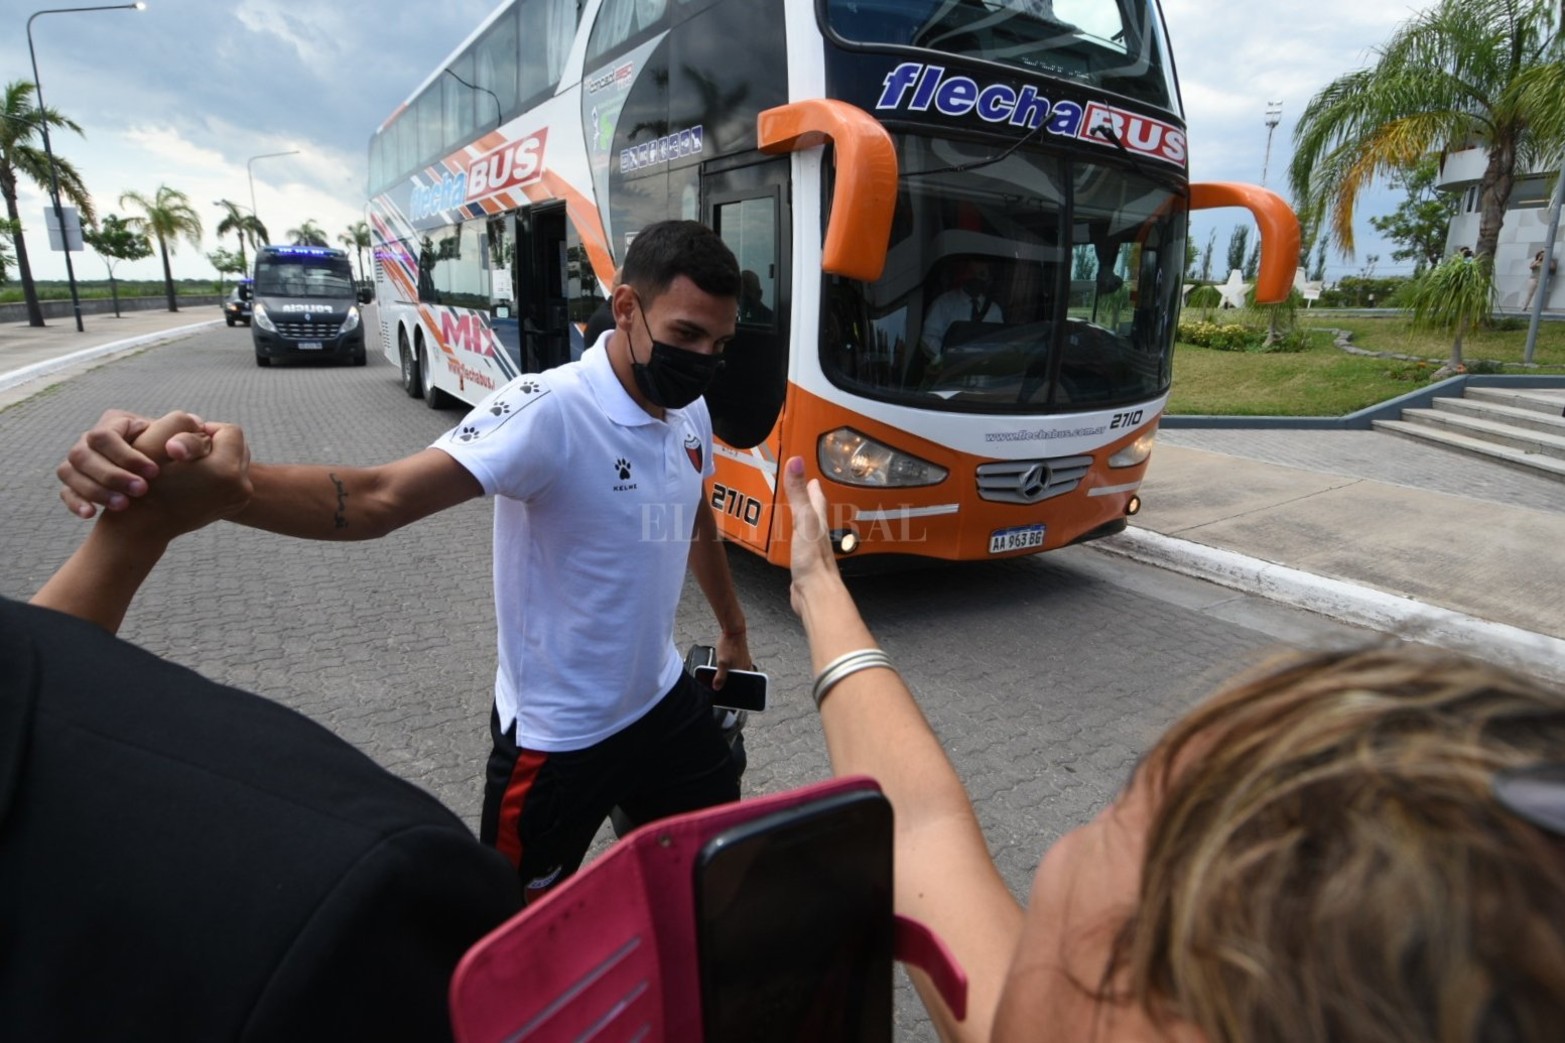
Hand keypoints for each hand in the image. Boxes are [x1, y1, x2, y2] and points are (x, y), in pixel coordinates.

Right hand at [58, 409, 208, 517]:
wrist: (166, 478)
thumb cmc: (176, 456)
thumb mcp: (184, 443)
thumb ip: (190, 436)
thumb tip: (196, 425)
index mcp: (115, 423)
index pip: (105, 435)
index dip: (127, 455)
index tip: (154, 473)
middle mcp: (91, 439)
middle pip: (82, 454)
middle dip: (111, 475)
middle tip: (141, 491)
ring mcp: (80, 461)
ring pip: (69, 472)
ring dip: (95, 490)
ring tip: (123, 505)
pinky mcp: (75, 482)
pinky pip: (65, 491)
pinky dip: (76, 502)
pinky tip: (91, 514)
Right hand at [97, 415, 251, 542]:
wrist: (145, 522)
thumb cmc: (145, 478)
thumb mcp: (158, 442)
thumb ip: (183, 423)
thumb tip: (201, 424)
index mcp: (226, 470)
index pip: (231, 431)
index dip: (206, 429)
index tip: (185, 440)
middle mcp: (241, 487)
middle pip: (238, 445)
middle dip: (215, 443)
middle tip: (187, 453)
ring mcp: (241, 498)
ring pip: (238, 460)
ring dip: (218, 456)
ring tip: (190, 464)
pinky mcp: (237, 504)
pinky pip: (235, 476)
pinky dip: (220, 470)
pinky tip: (197, 475)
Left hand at [713, 628, 752, 686]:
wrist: (733, 629)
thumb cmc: (729, 644)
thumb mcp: (722, 662)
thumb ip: (720, 676)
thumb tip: (717, 687)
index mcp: (744, 670)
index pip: (740, 684)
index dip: (733, 688)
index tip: (725, 689)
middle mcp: (747, 666)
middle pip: (739, 678)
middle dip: (730, 680)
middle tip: (721, 681)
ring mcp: (745, 659)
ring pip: (737, 670)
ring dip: (730, 672)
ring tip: (722, 671)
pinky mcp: (742, 654)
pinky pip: (737, 663)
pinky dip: (731, 666)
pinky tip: (725, 662)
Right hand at [781, 455, 841, 617]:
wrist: (816, 594)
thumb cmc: (813, 560)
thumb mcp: (803, 520)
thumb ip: (798, 493)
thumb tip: (796, 461)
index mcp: (818, 522)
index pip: (817, 499)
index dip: (814, 488)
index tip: (812, 477)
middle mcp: (817, 536)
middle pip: (815, 514)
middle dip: (810, 502)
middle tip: (805, 491)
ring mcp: (811, 551)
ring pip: (808, 531)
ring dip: (803, 520)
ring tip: (796, 514)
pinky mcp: (803, 566)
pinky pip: (798, 548)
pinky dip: (795, 541)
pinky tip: (791, 544)